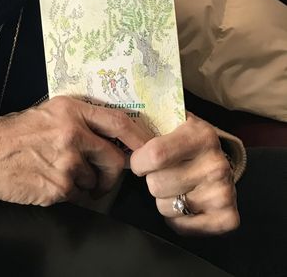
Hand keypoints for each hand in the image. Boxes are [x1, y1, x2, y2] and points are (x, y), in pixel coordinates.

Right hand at [0, 95, 152, 207]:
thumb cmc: (12, 133)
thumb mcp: (46, 112)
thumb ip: (77, 119)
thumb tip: (108, 134)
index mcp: (71, 109)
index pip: (119, 122)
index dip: (139, 138)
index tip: (147, 149)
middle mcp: (73, 132)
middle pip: (115, 158)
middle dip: (113, 174)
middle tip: (102, 178)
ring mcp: (68, 161)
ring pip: (96, 180)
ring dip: (86, 185)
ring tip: (62, 176)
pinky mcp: (60, 186)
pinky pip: (79, 196)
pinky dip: (70, 195)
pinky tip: (51, 184)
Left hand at [129, 113, 238, 235]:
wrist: (219, 160)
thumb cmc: (186, 141)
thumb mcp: (172, 122)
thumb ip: (148, 124)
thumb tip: (119, 130)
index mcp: (201, 135)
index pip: (155, 155)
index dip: (139, 161)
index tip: (140, 160)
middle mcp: (216, 164)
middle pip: (157, 184)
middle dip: (151, 179)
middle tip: (162, 172)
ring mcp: (223, 193)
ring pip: (165, 207)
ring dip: (163, 199)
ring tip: (175, 185)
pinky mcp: (228, 217)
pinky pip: (182, 227)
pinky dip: (176, 219)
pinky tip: (184, 202)